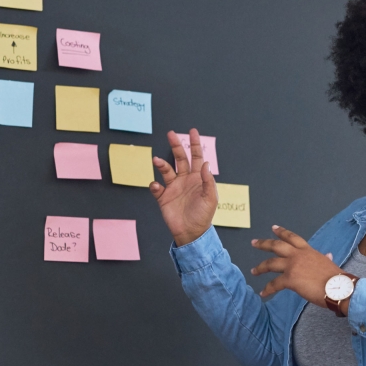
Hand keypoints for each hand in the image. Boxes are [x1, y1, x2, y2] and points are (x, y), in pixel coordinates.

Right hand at [150, 129, 216, 246]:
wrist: (191, 233)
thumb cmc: (204, 216)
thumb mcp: (211, 198)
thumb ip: (208, 181)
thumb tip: (206, 163)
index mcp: (198, 178)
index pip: (197, 157)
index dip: (195, 144)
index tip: (192, 131)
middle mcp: (185, 180)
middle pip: (180, 159)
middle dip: (176, 146)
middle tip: (171, 134)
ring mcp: (174, 188)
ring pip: (166, 170)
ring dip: (161, 164)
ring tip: (156, 160)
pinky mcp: (164, 198)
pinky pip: (156, 188)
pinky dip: (155, 186)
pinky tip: (157, 187)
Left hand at [251, 225, 340, 307]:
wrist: (338, 287)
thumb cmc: (336, 278)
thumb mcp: (328, 263)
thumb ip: (324, 258)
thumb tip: (327, 255)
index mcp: (307, 250)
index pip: (292, 237)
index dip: (282, 232)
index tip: (273, 228)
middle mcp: (298, 255)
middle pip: (276, 246)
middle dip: (263, 244)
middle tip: (254, 243)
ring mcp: (292, 266)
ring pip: (270, 263)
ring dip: (260, 267)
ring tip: (253, 271)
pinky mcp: (289, 279)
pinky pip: (274, 284)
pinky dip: (267, 289)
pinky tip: (263, 293)